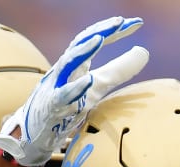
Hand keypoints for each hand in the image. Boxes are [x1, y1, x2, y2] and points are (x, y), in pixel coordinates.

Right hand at [0, 16, 148, 166]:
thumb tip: (144, 52)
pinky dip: (75, 88)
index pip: (94, 38)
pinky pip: (63, 96)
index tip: (137, 23)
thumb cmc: (66, 105)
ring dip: (83, 51)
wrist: (36, 132)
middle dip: (99, 31)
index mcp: (75, 62)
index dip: (115, 30)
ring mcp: (57, 86)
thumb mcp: (96, 85)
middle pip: (80, 44)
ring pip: (68, 64)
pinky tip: (88, 81)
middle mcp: (65, 69)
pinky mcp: (53, 106)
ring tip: (100, 38)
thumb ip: (118, 69)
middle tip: (119, 21)